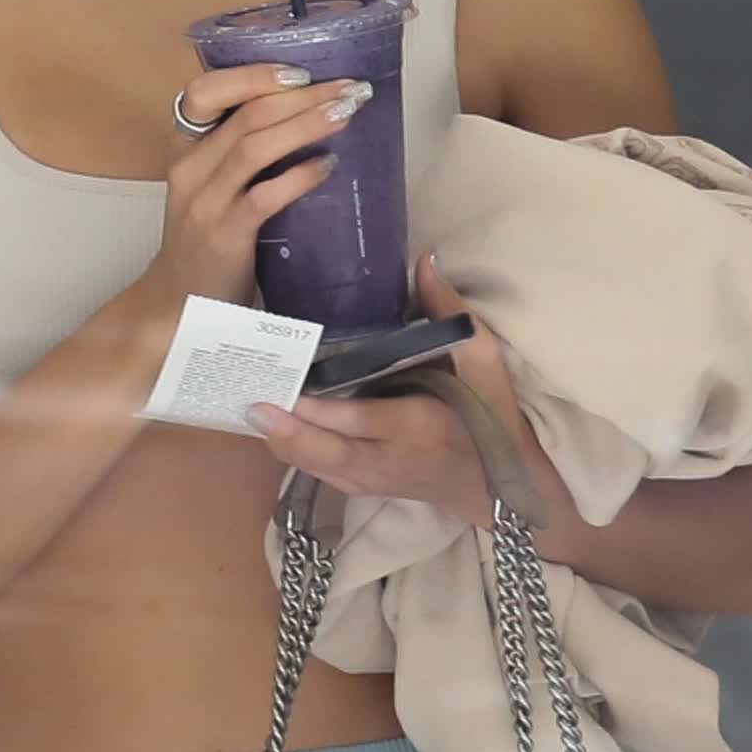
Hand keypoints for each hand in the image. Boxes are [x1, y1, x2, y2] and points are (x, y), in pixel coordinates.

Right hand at [136, 63, 373, 314]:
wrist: (176, 306)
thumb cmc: (205, 243)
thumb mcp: (212, 188)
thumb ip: (242, 155)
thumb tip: (307, 117)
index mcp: (185, 150)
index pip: (205, 92)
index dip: (253, 74)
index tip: (301, 71)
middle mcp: (190, 169)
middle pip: (245, 113)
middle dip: (301, 96)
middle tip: (347, 88)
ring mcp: (205, 203)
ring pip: (253, 146)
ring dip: (304, 125)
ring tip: (344, 114)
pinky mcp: (224, 236)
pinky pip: (264, 197)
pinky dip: (299, 177)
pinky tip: (327, 166)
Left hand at [245, 250, 580, 546]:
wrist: (504, 491)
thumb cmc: (493, 417)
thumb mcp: (485, 363)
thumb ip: (450, 312)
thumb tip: (423, 261)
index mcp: (417, 424)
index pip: (359, 419)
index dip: (317, 410)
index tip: (284, 388)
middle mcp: (387, 458)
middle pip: (325, 452)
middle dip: (285, 431)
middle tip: (250, 403)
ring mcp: (372, 481)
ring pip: (315, 467)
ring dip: (281, 442)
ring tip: (247, 407)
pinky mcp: (364, 489)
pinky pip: (320, 473)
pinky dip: (293, 452)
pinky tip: (270, 428)